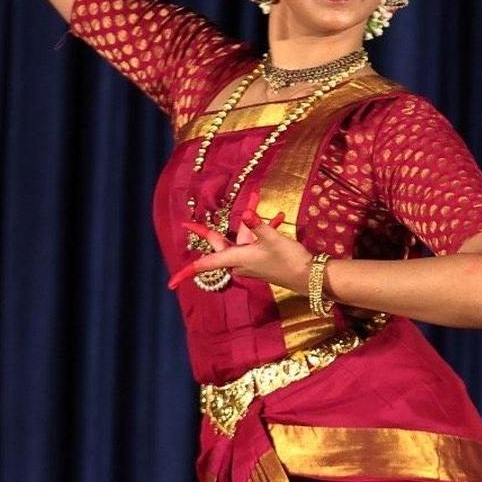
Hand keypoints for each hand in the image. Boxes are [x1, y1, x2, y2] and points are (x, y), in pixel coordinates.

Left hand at [168, 199, 310, 293]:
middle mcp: (239, 262)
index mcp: (236, 258)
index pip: (205, 266)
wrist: (310, 278)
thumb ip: (258, 224)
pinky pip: (254, 241)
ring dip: (247, 222)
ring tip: (256, 197)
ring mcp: (250, 261)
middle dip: (208, 231)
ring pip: (239, 239)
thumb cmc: (289, 261)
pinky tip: (278, 215)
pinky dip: (262, 229)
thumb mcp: (274, 239)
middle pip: (218, 245)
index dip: (186, 273)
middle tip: (187, 224)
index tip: (170, 284)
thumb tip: (245, 212)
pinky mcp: (261, 259)